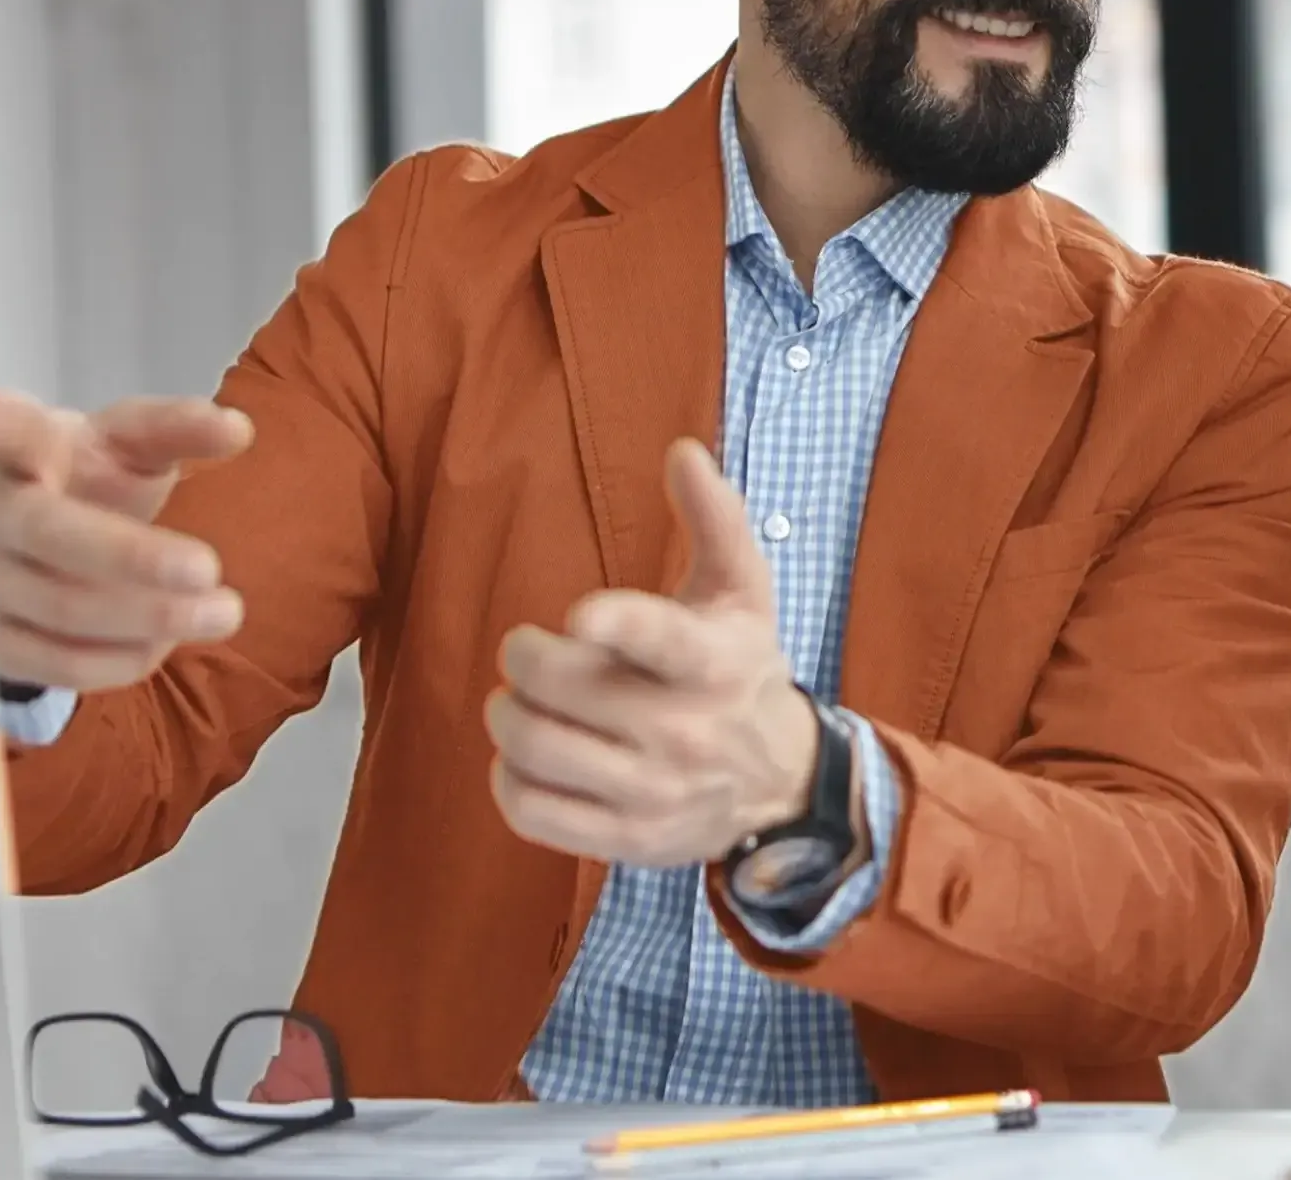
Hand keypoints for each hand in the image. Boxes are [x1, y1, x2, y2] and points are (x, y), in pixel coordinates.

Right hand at [0, 388, 252, 692]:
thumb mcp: (132, 442)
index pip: (5, 429)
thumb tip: (236, 428)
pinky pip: (60, 665)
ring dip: (153, 617)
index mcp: (21, 446)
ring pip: (62, 610)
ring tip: (225, 612)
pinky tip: (168, 638)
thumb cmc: (87, 476)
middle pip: (50, 535)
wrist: (39, 535)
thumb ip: (179, 429)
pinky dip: (126, 657)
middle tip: (209, 570)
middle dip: (133, 557)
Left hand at [484, 438, 823, 867]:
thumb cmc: (741, 669)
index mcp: (715, 662)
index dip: (620, 626)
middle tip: (525, 653)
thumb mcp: (743, 590)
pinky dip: (508, 778)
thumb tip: (682, 449)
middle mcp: (688, 732)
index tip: (582, 616)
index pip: (665, 643)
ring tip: (518, 701)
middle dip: (524, 660)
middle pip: (567, 691)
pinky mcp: (629, 840)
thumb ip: (715, 518)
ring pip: (539, 749)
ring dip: (508, 716)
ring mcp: (657, 792)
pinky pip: (533, 811)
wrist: (782, 783)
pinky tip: (523, 757)